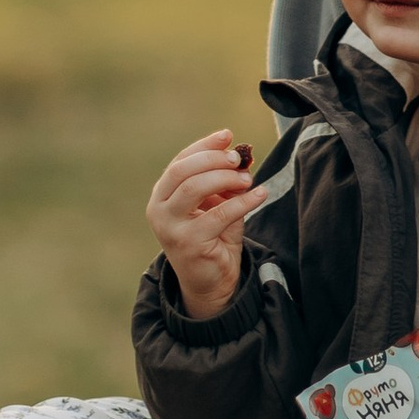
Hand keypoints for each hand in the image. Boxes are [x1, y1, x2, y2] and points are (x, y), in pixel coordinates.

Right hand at [146, 128, 254, 317]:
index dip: (203, 146)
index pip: (179, 162)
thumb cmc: (213, 238)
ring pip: (194, 188)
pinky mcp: (188, 243)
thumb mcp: (217, 204)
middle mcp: (159, 210)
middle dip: (212, 159)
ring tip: (248, 179)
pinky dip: (243, 201)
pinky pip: (219, 214)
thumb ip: (225, 183)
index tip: (227, 135)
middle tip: (237, 158)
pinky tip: (260, 194)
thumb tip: (242, 155)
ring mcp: (170, 228)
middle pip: (182, 171)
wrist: (211, 283)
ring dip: (225, 178)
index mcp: (162, 196)